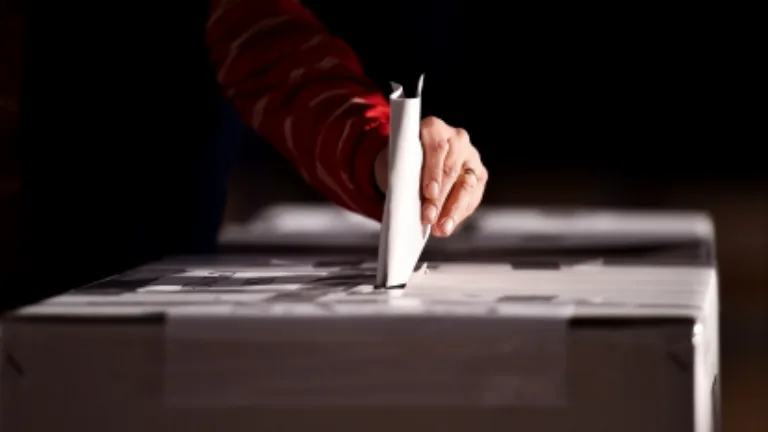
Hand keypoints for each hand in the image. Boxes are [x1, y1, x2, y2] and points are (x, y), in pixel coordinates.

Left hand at [374, 116, 487, 236]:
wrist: (414, 160)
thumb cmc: (404, 161)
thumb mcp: (398, 161)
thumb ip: (403, 173)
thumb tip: (405, 200)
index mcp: (434, 128)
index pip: (437, 148)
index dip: (433, 172)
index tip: (428, 193)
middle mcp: (457, 138)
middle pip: (451, 170)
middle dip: (439, 198)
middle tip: (428, 218)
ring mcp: (471, 156)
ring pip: (466, 185)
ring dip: (452, 210)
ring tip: (442, 228)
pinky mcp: (479, 174)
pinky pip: (473, 196)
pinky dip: (459, 213)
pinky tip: (449, 225)